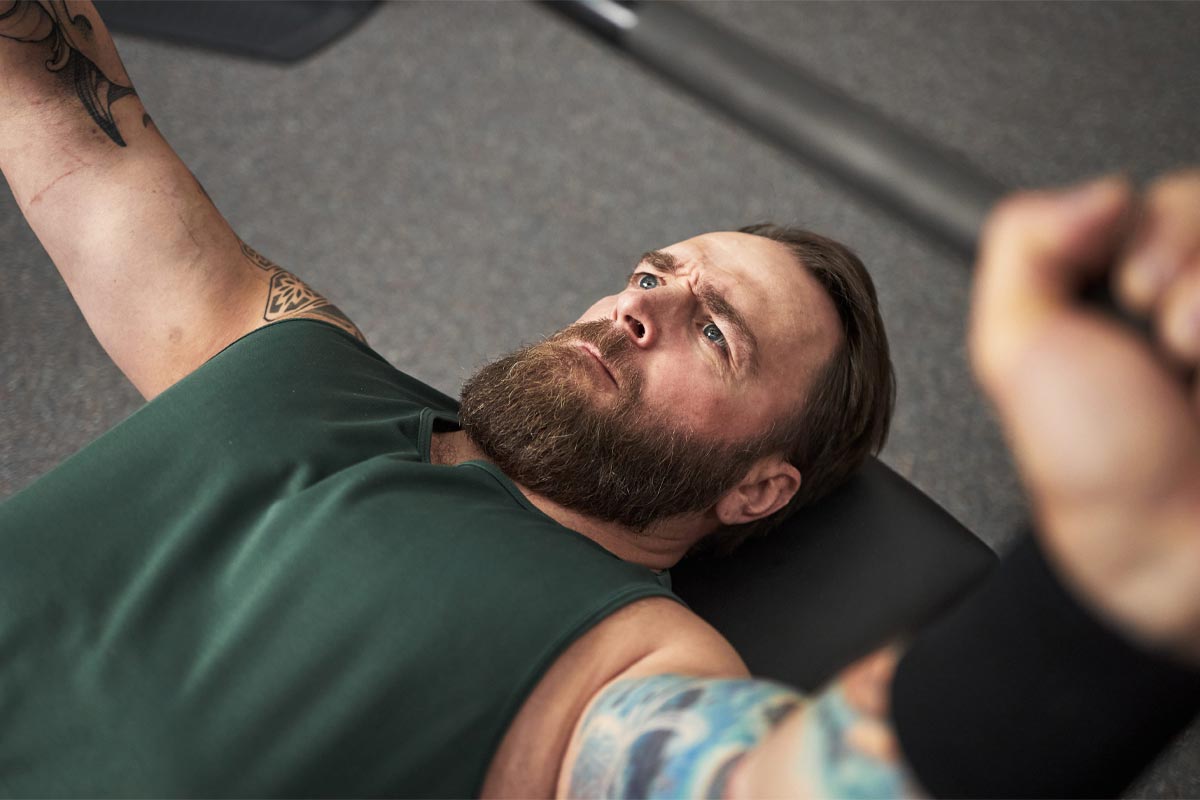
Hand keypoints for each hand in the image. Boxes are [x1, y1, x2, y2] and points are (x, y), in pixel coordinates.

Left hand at [969, 169, 1199, 659]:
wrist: (1178, 557)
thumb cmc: (1097, 470)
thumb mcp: (1014, 347)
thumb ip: (1021, 248)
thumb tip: (1096, 190)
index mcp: (1122, 294)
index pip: (1151, 199)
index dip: (1141, 222)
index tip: (1124, 277)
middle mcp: (1192, 302)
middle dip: (1179, 244)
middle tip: (1156, 314)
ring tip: (1190, 354)